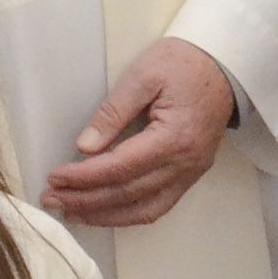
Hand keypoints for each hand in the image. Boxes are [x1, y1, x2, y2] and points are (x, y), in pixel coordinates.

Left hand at [45, 37, 233, 228]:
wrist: (225, 65)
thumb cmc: (184, 63)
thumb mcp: (144, 74)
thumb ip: (113, 111)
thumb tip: (85, 146)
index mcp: (172, 138)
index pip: (119, 167)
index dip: (83, 176)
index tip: (55, 177)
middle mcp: (184, 164)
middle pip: (127, 193)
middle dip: (85, 200)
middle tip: (51, 199)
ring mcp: (190, 173)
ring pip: (144, 209)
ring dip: (105, 215)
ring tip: (72, 212)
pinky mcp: (191, 175)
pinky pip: (159, 206)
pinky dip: (129, 214)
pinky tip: (105, 211)